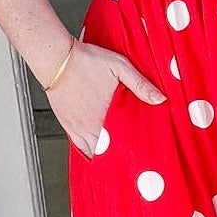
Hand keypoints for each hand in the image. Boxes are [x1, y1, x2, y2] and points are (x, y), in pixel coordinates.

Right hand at [49, 41, 164, 157]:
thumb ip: (140, 84)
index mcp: (106, 116)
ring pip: (92, 151)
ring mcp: (77, 128)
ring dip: (102, 154)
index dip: (131, 152)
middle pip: (107, 152)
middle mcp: (91, 126)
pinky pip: (78, 145)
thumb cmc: (85, 62)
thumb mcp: (120, 67)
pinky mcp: (67, 124)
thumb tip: (160, 98)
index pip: (122, 144)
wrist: (56, 60)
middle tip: (129, 157)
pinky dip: (87, 150)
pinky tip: (94, 150)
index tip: (140, 156)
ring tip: (113, 157)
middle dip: (118, 155)